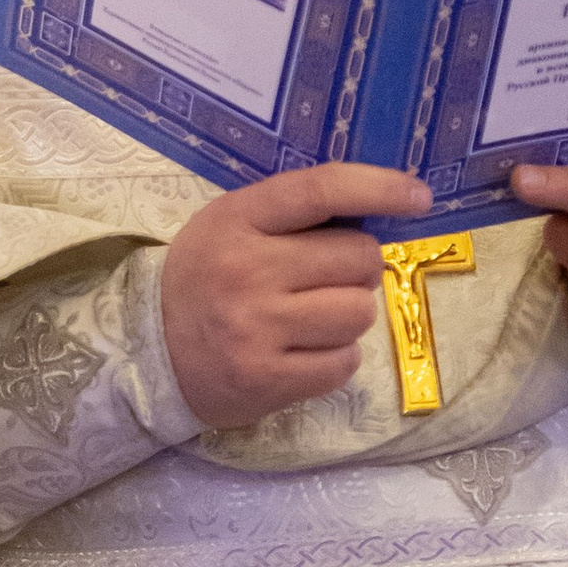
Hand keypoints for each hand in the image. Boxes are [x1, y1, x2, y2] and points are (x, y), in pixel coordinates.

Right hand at [161, 163, 427, 428]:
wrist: (147, 352)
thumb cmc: (205, 278)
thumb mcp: (232, 225)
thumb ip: (294, 215)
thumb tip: (381, 209)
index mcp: (238, 219)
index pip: (321, 190)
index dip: (380, 188)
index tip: (420, 196)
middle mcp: (247, 269)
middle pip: (359, 258)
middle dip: (356, 269)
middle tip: (326, 279)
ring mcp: (257, 328)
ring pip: (359, 313)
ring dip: (348, 315)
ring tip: (312, 318)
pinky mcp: (266, 378)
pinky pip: (345, 363)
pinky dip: (336, 358)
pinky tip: (304, 351)